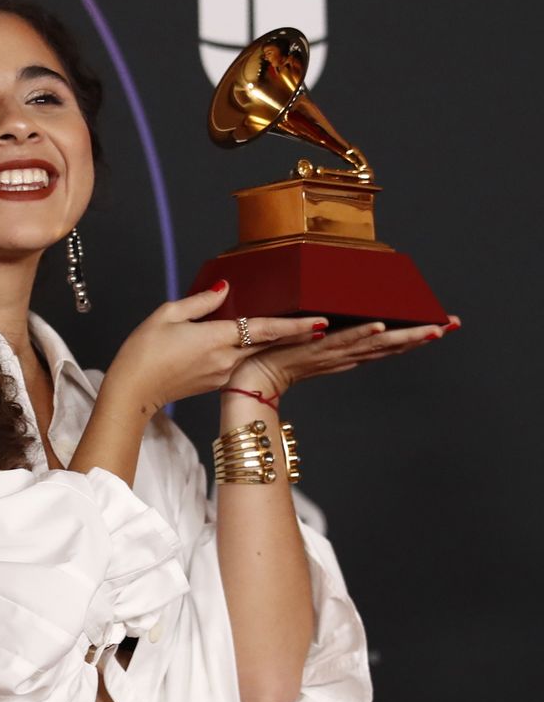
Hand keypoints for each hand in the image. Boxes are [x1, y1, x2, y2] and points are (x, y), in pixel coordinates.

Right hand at [106, 282, 323, 415]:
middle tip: (321, 326)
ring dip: (268, 343)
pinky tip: (242, 345)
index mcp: (217, 338)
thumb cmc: (143, 352)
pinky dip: (245, 352)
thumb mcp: (167, 315)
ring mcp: (222, 374)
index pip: (266, 329)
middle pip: (268, 343)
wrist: (133, 391)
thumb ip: (201, 301)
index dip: (295, 326)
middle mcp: (226, 359)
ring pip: (252, 353)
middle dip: (295, 336)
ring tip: (287, 331)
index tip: (320, 322)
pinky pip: (236, 362)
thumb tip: (224, 289)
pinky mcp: (214, 383)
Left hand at [229, 315, 461, 398]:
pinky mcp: (314, 350)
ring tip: (431, 329)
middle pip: (390, 344)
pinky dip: (360, 334)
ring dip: (403, 336)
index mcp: (345, 351)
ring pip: (374, 343)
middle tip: (451, 324)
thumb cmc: (274, 359)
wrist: (249, 378)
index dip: (415, 335)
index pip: (386, 343)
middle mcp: (344, 354)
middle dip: (421, 335)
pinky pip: (340, 341)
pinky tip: (380, 328)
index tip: (443, 325)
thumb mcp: (310, 343)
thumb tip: (348, 323)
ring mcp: (331, 352)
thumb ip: (330, 336)